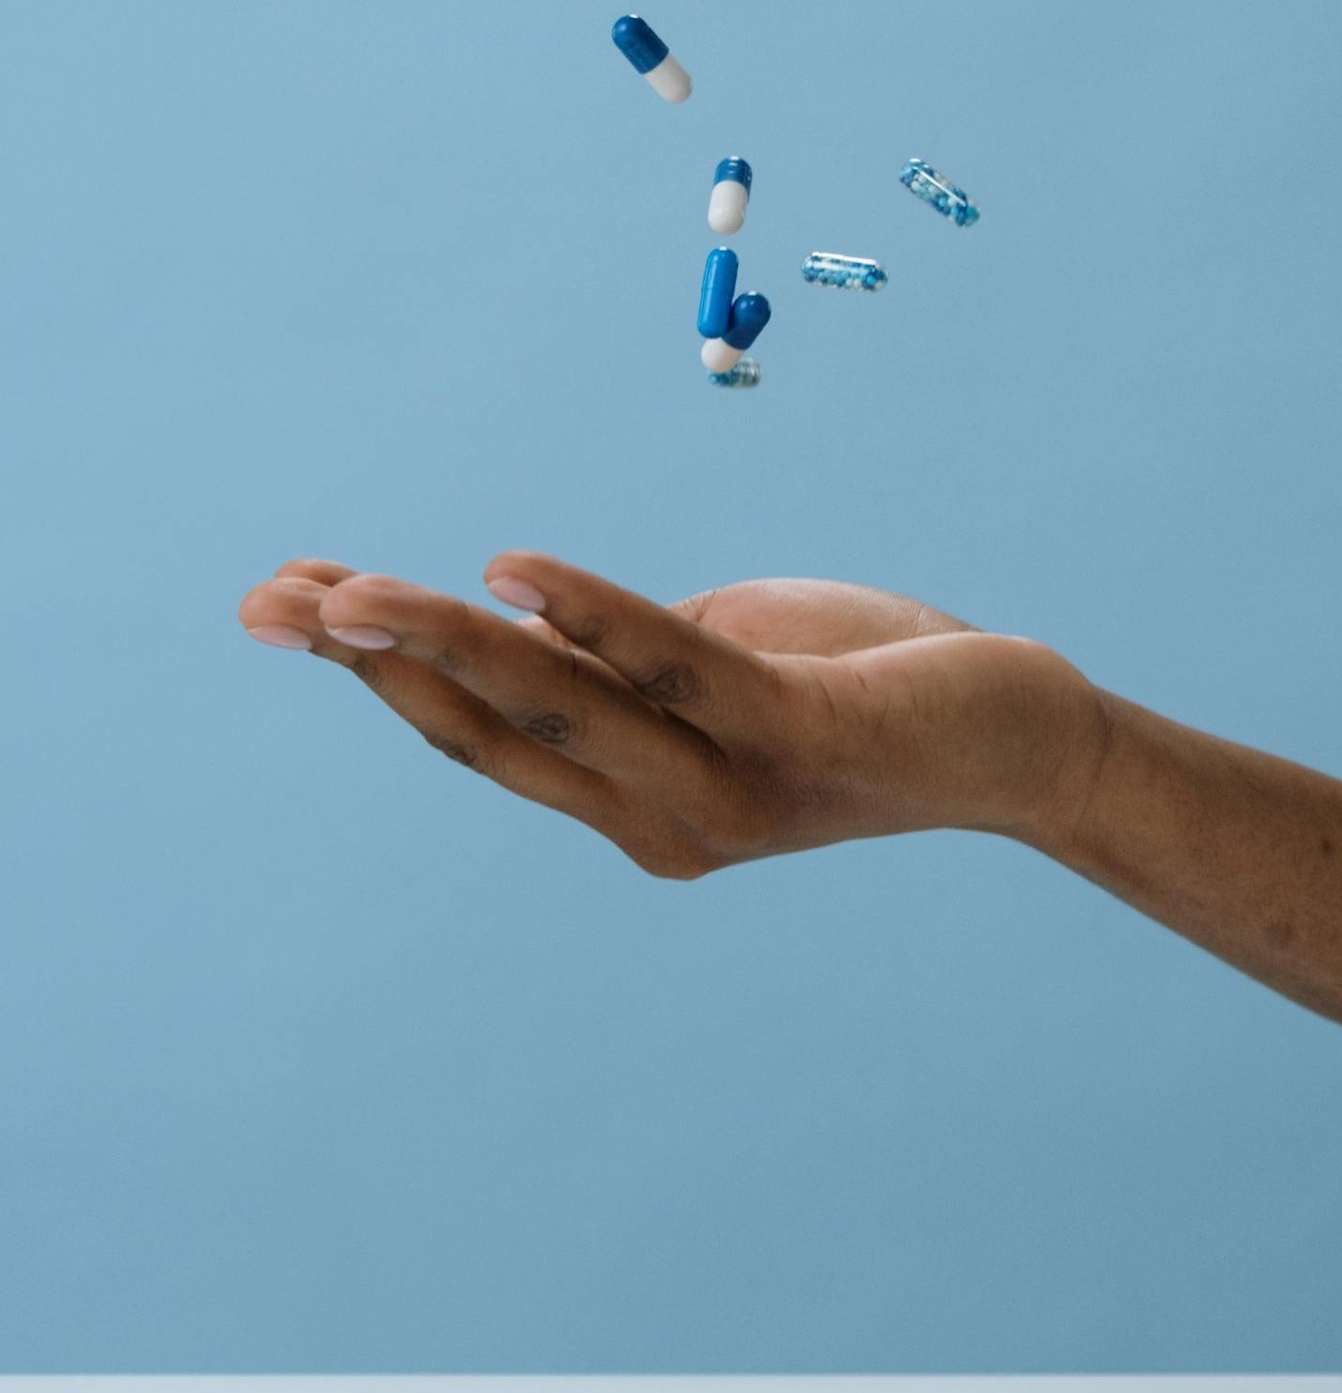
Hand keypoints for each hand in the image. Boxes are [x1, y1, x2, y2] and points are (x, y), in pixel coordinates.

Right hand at [238, 554, 1107, 877]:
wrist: (1019, 737)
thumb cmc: (858, 682)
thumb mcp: (713, 661)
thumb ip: (620, 656)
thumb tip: (519, 610)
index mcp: (632, 804)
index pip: (480, 739)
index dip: (379, 674)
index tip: (283, 602)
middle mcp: (665, 822)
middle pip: (494, 734)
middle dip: (376, 661)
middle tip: (270, 601)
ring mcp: (731, 792)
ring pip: (565, 709)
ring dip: (450, 642)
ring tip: (353, 591)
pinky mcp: (805, 739)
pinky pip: (682, 671)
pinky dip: (597, 619)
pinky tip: (515, 569)